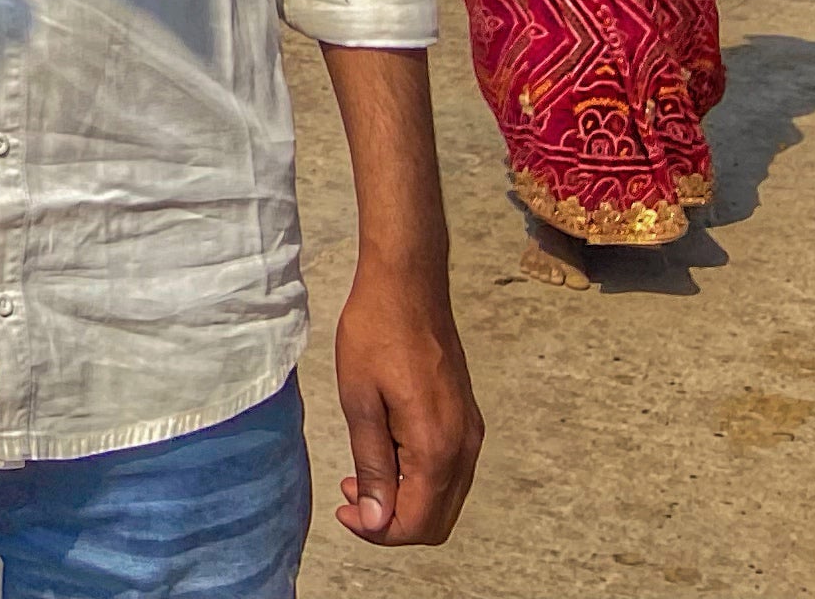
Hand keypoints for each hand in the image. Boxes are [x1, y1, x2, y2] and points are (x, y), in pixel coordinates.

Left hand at [331, 253, 481, 546]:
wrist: (408, 284)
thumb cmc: (376, 333)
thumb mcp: (360, 401)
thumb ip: (371, 465)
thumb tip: (376, 520)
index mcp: (437, 447)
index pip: (416, 522)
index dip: (378, 530)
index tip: (344, 510)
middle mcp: (464, 447)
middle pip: (437, 520)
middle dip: (392, 521)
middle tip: (350, 497)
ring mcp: (470, 433)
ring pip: (445, 498)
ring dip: (404, 501)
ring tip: (359, 476)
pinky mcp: (466, 419)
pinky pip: (450, 472)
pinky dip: (418, 479)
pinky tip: (384, 455)